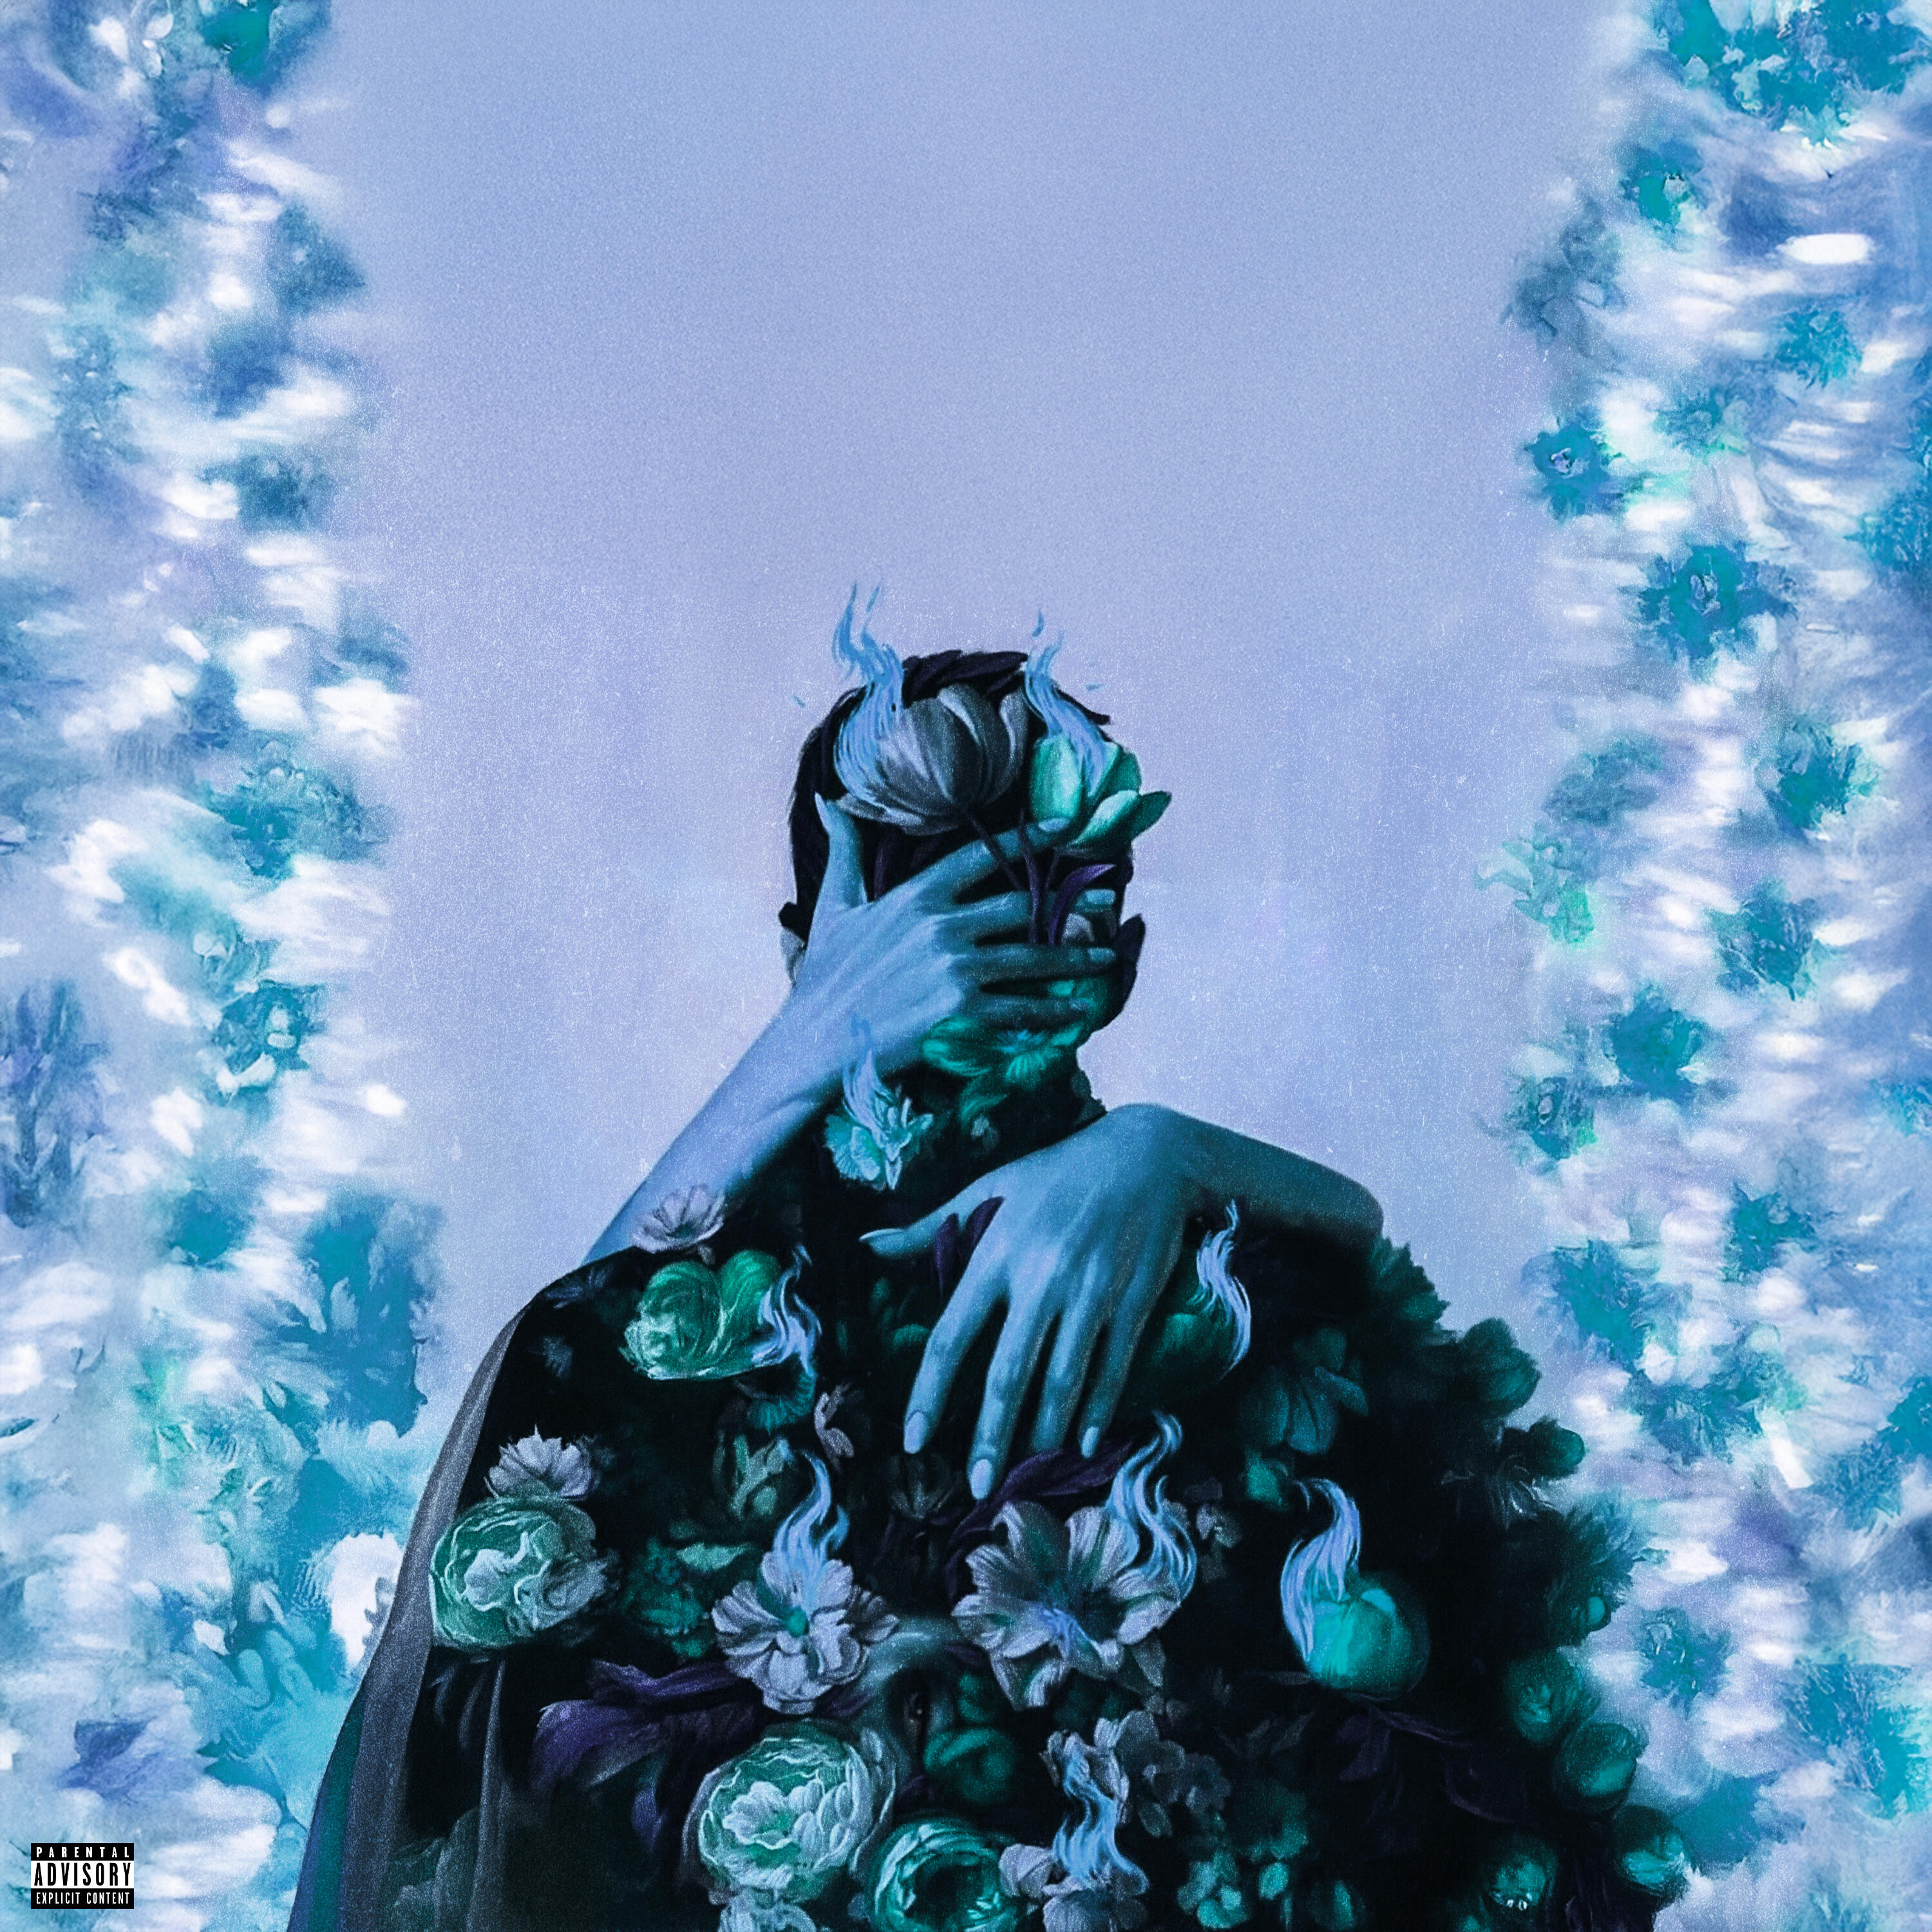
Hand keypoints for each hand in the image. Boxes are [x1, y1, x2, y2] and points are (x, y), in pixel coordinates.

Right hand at [783, 800, 1116, 1081]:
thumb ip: (844, 850)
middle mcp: (942, 926)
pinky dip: (1053, 1011)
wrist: (817, 1039)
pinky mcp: (961, 1012)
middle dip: (1068, 903)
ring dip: (1074, 959)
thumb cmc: (826, 975)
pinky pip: (1021, 1009)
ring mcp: (954, 969)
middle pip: (1020, 906)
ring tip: (1103, 958)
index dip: (1025, 838)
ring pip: (1031, 959)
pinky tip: (1078, 1012)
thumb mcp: (834, 905)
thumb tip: (828, 800)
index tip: (1064, 827)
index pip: (981, 855)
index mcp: (916, 895)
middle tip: (1105, 899)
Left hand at [862, 1105, 1205, 1497]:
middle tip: (979, 1486)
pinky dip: (1098, 1409)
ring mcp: (1089, 1293)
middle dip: (990, 1435)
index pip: (952, 1336)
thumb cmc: (1059, 1171)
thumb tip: (868, 1245)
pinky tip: (1085, 1443)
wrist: (1149, 1153)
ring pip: (1061, 1379)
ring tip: (1028, 1468)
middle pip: (1007, 1373)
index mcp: (997, 1254)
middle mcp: (1040, 1279)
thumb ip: (932, 1225)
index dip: (929, 1393)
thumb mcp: (992, 1187)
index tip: (915, 1441)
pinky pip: (1112, 1367)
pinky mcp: (1133, 1301)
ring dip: (1044, 1430)